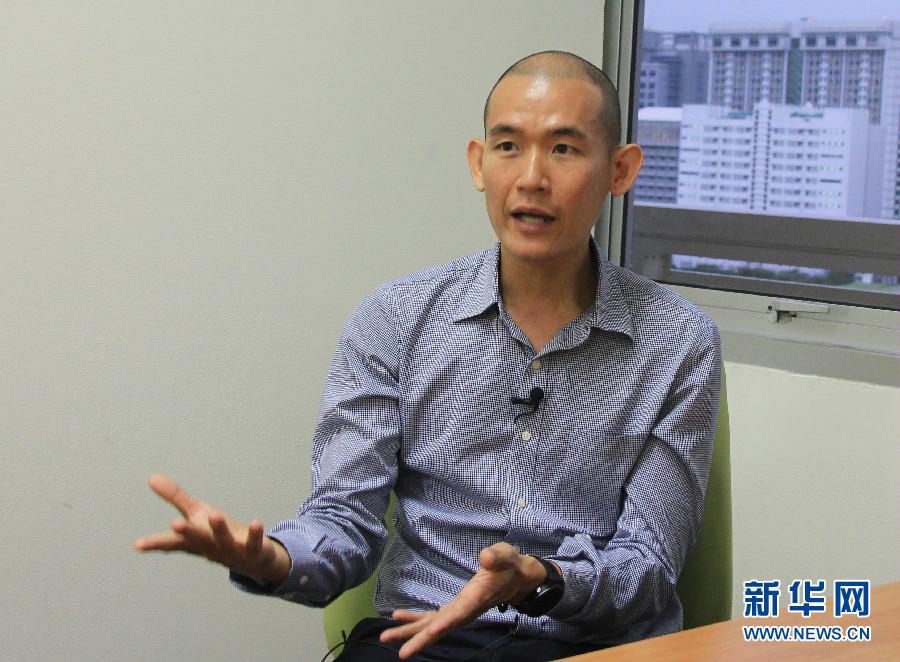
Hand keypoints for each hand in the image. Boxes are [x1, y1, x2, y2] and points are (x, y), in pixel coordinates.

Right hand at [132, 474, 290, 584]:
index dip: (155, 543)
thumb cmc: (218, 536)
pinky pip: (254, 542)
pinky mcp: (254, 550)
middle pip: (198, 539)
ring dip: (219, 529)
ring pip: (224, 540)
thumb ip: (176, 498)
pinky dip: (255, 533)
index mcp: (195, 540)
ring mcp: (232, 550)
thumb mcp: (197, 514)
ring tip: (214, 514)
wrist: (252, 561)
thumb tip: (151, 477)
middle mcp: (211, 547)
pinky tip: (256, 522)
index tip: (137, 545)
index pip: (172, 542)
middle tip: (175, 524)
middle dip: (188, 532)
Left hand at [379, 542, 546, 659]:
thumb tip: (485, 557)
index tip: (431, 633)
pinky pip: (433, 617)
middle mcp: (467, 609)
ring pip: (433, 626)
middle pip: (442, 628)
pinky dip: (415, 618)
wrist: (517, 579)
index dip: (447, 623)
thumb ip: (497, 556)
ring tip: (386, 636)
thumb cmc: (510, 565)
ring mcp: (459, 611)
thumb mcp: (507, 555)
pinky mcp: (455, 607)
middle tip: (401, 653)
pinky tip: (397, 616)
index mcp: (478, 597)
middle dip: (421, 640)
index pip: (461, 613)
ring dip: (411, 632)